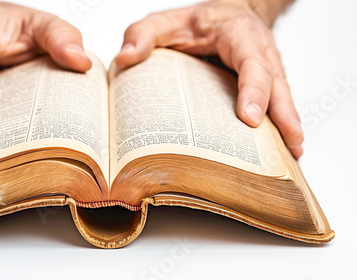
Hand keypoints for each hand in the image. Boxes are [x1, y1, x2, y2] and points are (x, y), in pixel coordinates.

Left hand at [115, 0, 302, 157]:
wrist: (224, 14)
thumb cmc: (196, 23)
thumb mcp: (165, 21)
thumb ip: (143, 33)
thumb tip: (125, 58)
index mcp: (238, 34)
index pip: (251, 62)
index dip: (254, 90)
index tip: (250, 118)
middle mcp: (260, 52)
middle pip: (277, 85)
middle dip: (284, 115)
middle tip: (289, 145)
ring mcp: (268, 70)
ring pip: (283, 97)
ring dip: (289, 126)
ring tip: (292, 155)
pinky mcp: (266, 85)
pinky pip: (277, 105)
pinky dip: (282, 127)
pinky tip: (285, 151)